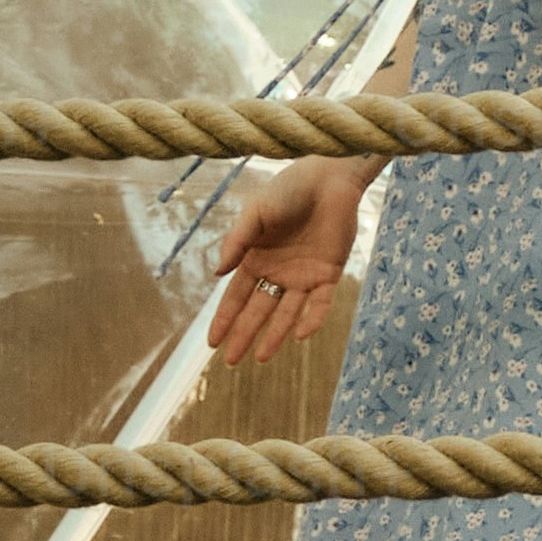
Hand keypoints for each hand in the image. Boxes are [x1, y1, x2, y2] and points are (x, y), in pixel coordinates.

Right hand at [212, 156, 370, 360]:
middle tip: (230, 361)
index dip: (224, 319)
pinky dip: (310, 319)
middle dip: (242, 334)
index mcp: (255, 259)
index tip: (212, 342)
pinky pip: (319, 304)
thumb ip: (236, 242)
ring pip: (286, 314)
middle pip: (257, 311)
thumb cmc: (287, 190)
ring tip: (259, 357)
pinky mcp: (329, 274)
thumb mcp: (255, 212)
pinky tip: (298, 335)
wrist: (327, 179)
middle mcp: (277, 272)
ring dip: (274, 336)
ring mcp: (303, 276)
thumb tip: (217, 275)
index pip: (236, 296)